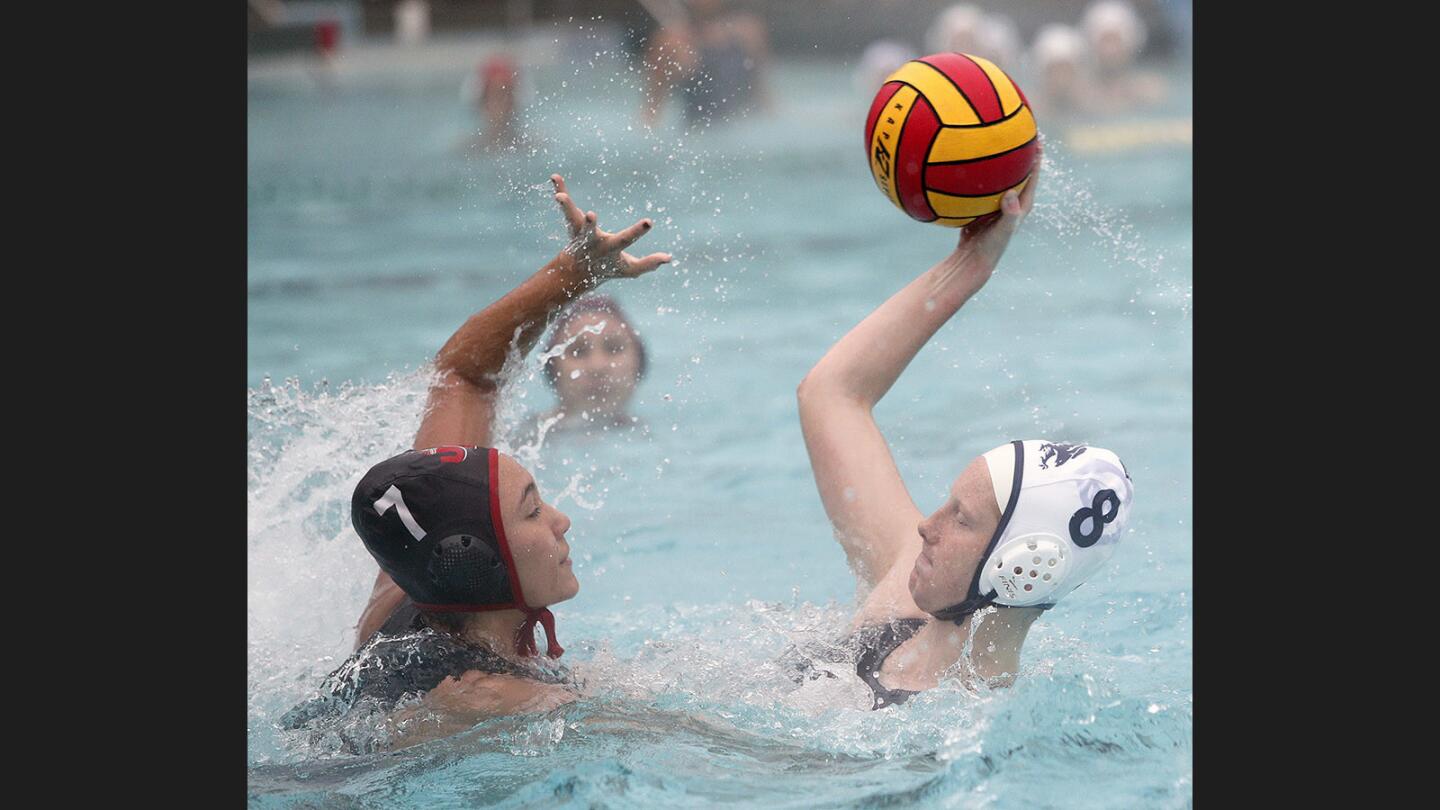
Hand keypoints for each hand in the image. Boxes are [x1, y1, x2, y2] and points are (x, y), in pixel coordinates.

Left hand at [551, 174, 671, 281]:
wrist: (578, 273)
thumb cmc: (608, 268)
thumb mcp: (629, 270)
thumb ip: (648, 264)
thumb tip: (669, 258)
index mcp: (610, 248)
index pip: (627, 239)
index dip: (638, 231)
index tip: (649, 222)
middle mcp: (592, 241)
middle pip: (590, 232)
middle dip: (590, 224)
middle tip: (591, 215)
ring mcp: (580, 232)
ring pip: (572, 218)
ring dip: (566, 207)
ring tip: (559, 196)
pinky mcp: (572, 222)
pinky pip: (566, 206)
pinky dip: (561, 190)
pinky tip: (555, 177)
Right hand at [941, 149, 1041, 292]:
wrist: (973, 258)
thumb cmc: (991, 246)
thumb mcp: (1002, 230)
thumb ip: (1009, 213)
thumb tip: (1011, 193)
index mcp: (1023, 204)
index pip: (1033, 176)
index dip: (1036, 158)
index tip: (1038, 139)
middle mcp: (1012, 201)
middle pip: (1020, 172)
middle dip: (1021, 154)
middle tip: (1020, 133)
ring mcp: (997, 203)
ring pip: (1001, 178)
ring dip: (1000, 162)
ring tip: (995, 143)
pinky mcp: (983, 206)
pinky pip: (984, 186)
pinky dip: (980, 175)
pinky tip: (968, 164)